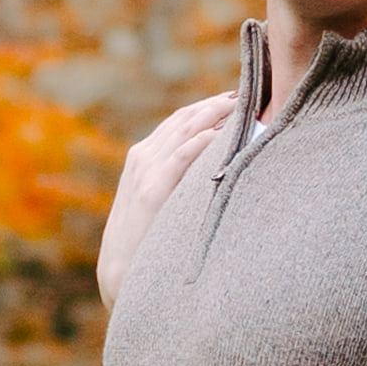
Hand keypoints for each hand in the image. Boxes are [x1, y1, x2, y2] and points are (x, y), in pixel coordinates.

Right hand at [98, 86, 238, 304]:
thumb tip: (213, 165)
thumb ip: (175, 179)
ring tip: (240, 104)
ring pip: (184, 131)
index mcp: (143, 157)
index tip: (233, 98)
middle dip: (215, 104)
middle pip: (184, 119)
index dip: (207, 106)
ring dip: (213, 114)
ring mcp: (145, 172)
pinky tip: (219, 134)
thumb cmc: (145, 239)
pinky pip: (179, 157)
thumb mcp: (157, 200)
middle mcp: (143, 157)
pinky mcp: (153, 190)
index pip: (180, 121)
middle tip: (245, 94)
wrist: (121, 271)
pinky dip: (200, 142)